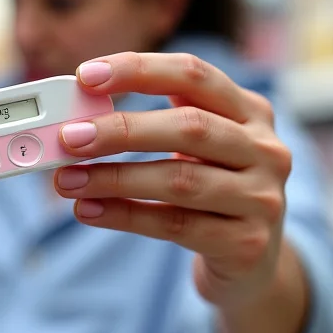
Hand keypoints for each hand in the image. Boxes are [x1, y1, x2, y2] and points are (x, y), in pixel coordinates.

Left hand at [53, 52, 292, 310]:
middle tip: (70, 137)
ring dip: (114, 178)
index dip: (139, 70)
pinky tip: (89, 210)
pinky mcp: (246, 243)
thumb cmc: (210, 192)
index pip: (193, 75)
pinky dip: (125, 216)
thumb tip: (78, 120)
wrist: (252, 261)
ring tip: (68, 180)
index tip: (86, 76)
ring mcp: (261, 198)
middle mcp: (265, 149)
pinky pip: (174, 225)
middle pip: (189, 126)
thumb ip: (151, 127)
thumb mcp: (195, 150)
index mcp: (250, 110)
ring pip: (179, 180)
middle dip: (122, 130)